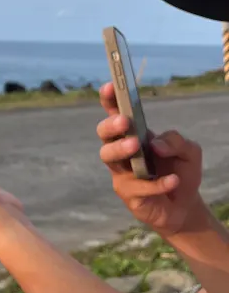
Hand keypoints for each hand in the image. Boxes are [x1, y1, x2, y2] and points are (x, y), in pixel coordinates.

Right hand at [97, 83, 203, 236]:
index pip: (115, 112)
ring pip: (108, 157)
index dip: (109, 99)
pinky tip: (173, 181)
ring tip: (138, 147)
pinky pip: (136, 187)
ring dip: (121, 150)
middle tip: (124, 122)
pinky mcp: (128, 194)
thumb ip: (176, 141)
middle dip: (110, 126)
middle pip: (103, 134)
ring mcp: (122, 172)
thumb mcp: (189, 152)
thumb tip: (155, 145)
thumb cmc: (180, 171)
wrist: (184, 206)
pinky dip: (156, 183)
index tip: (110, 86)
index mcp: (134, 134)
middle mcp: (121, 151)